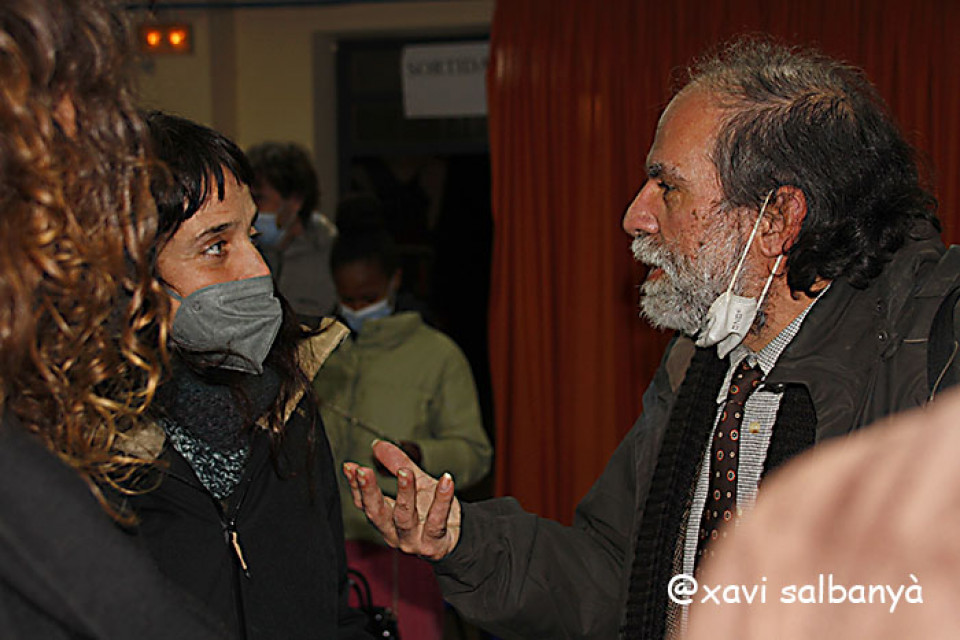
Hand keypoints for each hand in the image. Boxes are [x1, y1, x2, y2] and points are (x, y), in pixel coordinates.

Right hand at [342, 439, 460, 560]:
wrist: (457, 536)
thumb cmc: (431, 511)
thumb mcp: (416, 484)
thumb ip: (398, 464)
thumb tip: (377, 445)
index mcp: (385, 519)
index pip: (364, 503)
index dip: (356, 485)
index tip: (350, 467)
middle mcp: (394, 533)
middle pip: (377, 513)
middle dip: (369, 491)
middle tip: (364, 471)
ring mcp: (414, 540)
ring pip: (404, 517)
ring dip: (404, 493)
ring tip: (406, 472)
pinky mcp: (435, 544)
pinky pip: (437, 520)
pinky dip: (442, 500)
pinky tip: (446, 481)